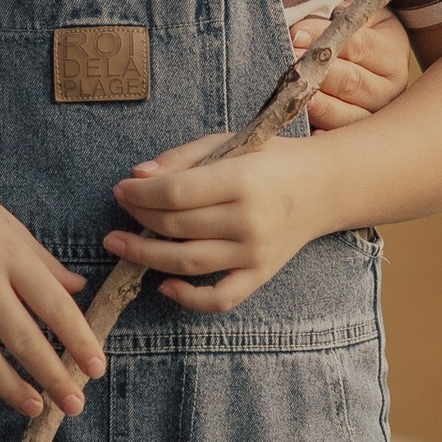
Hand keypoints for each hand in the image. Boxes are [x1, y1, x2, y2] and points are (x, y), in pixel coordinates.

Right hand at [0, 161, 106, 419]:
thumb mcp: (8, 226)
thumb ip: (43, 261)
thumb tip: (80, 288)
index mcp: (10, 256)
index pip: (53, 304)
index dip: (78, 339)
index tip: (97, 367)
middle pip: (22, 338)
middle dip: (52, 375)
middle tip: (74, 404)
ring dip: (10, 388)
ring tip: (34, 408)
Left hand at [105, 132, 324, 314]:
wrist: (323, 186)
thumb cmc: (270, 159)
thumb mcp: (228, 142)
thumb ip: (182, 157)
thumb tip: (137, 176)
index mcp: (242, 180)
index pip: (176, 193)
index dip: (140, 193)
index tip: (121, 188)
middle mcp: (249, 221)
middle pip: (177, 226)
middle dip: (139, 218)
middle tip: (121, 208)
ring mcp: (256, 254)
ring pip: (188, 263)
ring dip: (146, 256)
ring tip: (119, 244)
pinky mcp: (260, 276)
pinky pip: (220, 299)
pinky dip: (188, 298)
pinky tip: (162, 284)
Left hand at [294, 3, 413, 128]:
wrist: (375, 59)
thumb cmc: (360, 32)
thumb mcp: (357, 16)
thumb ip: (337, 18)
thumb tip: (299, 33)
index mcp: (391, 53)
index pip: (357, 45)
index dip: (324, 39)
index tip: (295, 35)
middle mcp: (391, 88)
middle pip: (351, 82)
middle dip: (316, 73)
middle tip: (288, 65)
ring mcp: (377, 115)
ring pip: (347, 113)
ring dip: (317, 104)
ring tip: (293, 95)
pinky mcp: (360, 134)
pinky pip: (340, 137)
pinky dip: (324, 135)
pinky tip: (310, 133)